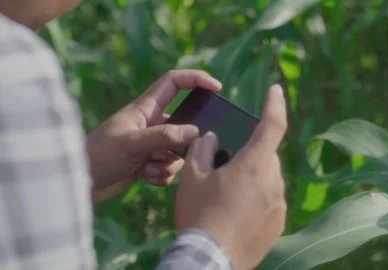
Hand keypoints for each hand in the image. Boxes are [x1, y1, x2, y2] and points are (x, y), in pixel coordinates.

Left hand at [86, 70, 221, 201]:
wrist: (79, 184)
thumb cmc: (99, 155)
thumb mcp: (132, 143)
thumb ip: (164, 136)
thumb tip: (196, 133)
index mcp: (145, 109)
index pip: (174, 83)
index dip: (196, 79)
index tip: (217, 87)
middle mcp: (151, 124)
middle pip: (183, 126)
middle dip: (181, 144)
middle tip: (164, 154)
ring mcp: (150, 145)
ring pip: (178, 151)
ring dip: (166, 164)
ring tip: (145, 168)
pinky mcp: (148, 164)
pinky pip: (169, 169)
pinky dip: (160, 176)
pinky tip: (142, 178)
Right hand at [176, 85, 287, 269]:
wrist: (211, 259)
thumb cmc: (199, 214)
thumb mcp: (193, 177)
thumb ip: (203, 149)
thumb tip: (211, 139)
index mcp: (255, 163)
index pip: (272, 124)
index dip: (275, 104)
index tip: (277, 89)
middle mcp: (274, 181)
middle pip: (265, 157)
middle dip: (249, 156)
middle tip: (224, 170)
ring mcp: (279, 204)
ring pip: (267, 180)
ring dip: (251, 181)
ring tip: (225, 199)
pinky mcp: (278, 224)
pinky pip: (269, 203)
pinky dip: (256, 202)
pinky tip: (235, 215)